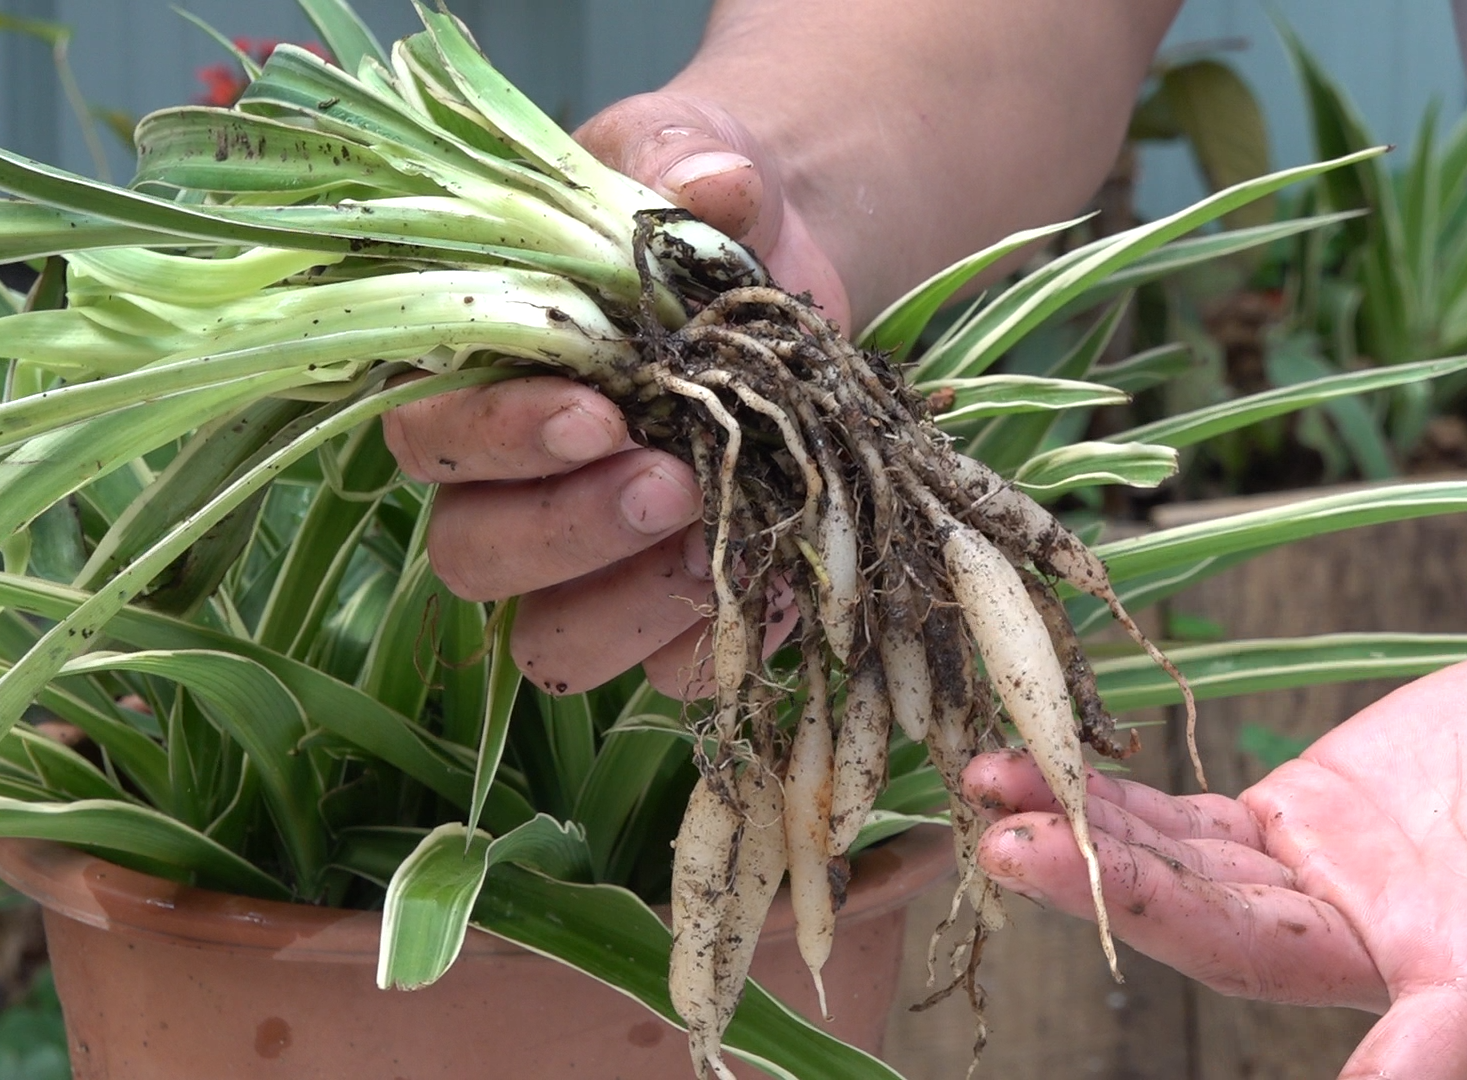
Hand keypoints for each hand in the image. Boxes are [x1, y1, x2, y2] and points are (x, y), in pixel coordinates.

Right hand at [382, 96, 833, 698]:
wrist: (801, 273)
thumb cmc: (712, 215)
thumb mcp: (696, 156)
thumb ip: (684, 158)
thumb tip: (711, 182)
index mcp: (482, 378)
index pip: (433, 437)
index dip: (500, 439)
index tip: (599, 414)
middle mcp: (511, 487)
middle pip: (475, 556)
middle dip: (565, 533)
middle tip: (666, 484)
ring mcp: (589, 563)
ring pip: (551, 641)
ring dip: (628, 609)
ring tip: (715, 543)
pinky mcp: (671, 607)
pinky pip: (664, 672)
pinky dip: (713, 641)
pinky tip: (774, 583)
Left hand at [963, 634, 1466, 1079]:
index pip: (1433, 1036)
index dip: (1394, 1069)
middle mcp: (1381, 945)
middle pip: (1235, 943)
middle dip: (1119, 898)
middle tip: (1010, 851)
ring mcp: (1319, 886)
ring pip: (1185, 878)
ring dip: (1082, 842)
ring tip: (990, 793)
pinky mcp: (1286, 824)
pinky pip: (1183, 821)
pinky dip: (1111, 800)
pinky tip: (1035, 768)